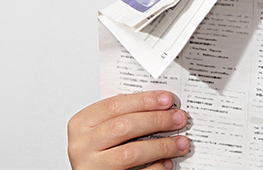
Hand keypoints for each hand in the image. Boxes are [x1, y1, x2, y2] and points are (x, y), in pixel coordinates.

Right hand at [68, 91, 189, 169]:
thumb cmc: (96, 150)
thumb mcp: (101, 128)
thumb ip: (122, 116)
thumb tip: (160, 106)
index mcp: (81, 124)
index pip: (115, 105)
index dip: (144, 101)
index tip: (166, 99)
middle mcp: (82, 146)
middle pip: (124, 127)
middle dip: (156, 120)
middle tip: (178, 118)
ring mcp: (91, 166)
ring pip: (130, 153)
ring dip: (161, 146)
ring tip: (180, 143)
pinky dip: (154, 168)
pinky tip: (167, 163)